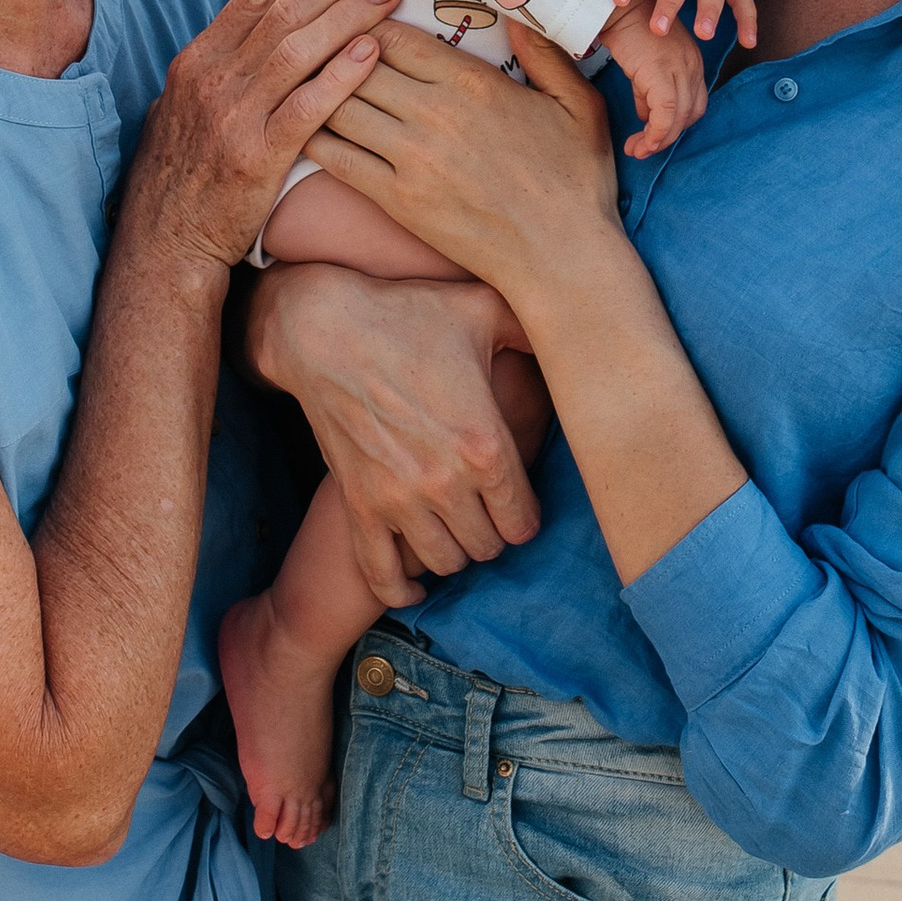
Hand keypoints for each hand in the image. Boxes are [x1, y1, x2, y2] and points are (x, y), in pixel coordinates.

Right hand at [124, 0, 402, 280]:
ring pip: (297, 48)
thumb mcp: (189, 104)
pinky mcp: (254, 158)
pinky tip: (371, 52)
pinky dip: (339, 76)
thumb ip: (226, 64)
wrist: (164, 241)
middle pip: (284, 11)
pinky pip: (305, 108)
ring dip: (348, 13)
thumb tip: (265, 25)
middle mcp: (212, 78)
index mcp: (198, 59)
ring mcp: (232, 116)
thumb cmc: (186, 171)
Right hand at [244, 263, 542, 602]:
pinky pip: (381, 574)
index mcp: (485, 443)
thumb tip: (578, 328)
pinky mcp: (359, 506)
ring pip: (445, 562)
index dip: (525, 519)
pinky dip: (400, 590)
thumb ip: (535, 326)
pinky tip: (414, 587)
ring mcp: (398, 499)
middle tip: (485, 515)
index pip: (523, 522)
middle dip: (491, 534)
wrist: (323, 329)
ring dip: (454, 552)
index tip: (517, 508)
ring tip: (454, 530)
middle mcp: (445, 481)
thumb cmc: (407, 315)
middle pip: (487, 547)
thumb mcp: (484, 310)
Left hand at [307, 20, 622, 321]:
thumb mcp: (580, 105)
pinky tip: (306, 126)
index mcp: (472, 82)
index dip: (368, 23)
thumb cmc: (575, 181)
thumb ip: (547, 54)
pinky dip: (313, 136)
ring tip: (310, 83)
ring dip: (320, 91)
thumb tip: (519, 12)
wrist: (562, 258)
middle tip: (322, 49)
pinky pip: (335, 157)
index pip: (393, 35)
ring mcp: (411, 159)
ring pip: (337, 106)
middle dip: (337, 52)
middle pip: (356, 64)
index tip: (361, 23)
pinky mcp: (396, 200)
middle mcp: (434, 113)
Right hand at [593, 0, 707, 158]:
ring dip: (658, 141)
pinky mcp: (662, 74)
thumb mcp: (644, 61)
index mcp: (692, 62)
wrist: (617, 4)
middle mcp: (693, 66)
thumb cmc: (627, 26)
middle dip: (668, 137)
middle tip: (643, 148)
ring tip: (636, 150)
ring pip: (678, 119)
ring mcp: (680, 70)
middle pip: (690, 114)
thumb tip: (644, 114)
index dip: (676, 124)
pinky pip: (665, 115)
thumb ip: (647, 88)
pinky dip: (655, 134)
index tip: (654, 135)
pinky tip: (639, 142)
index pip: (694, 103)